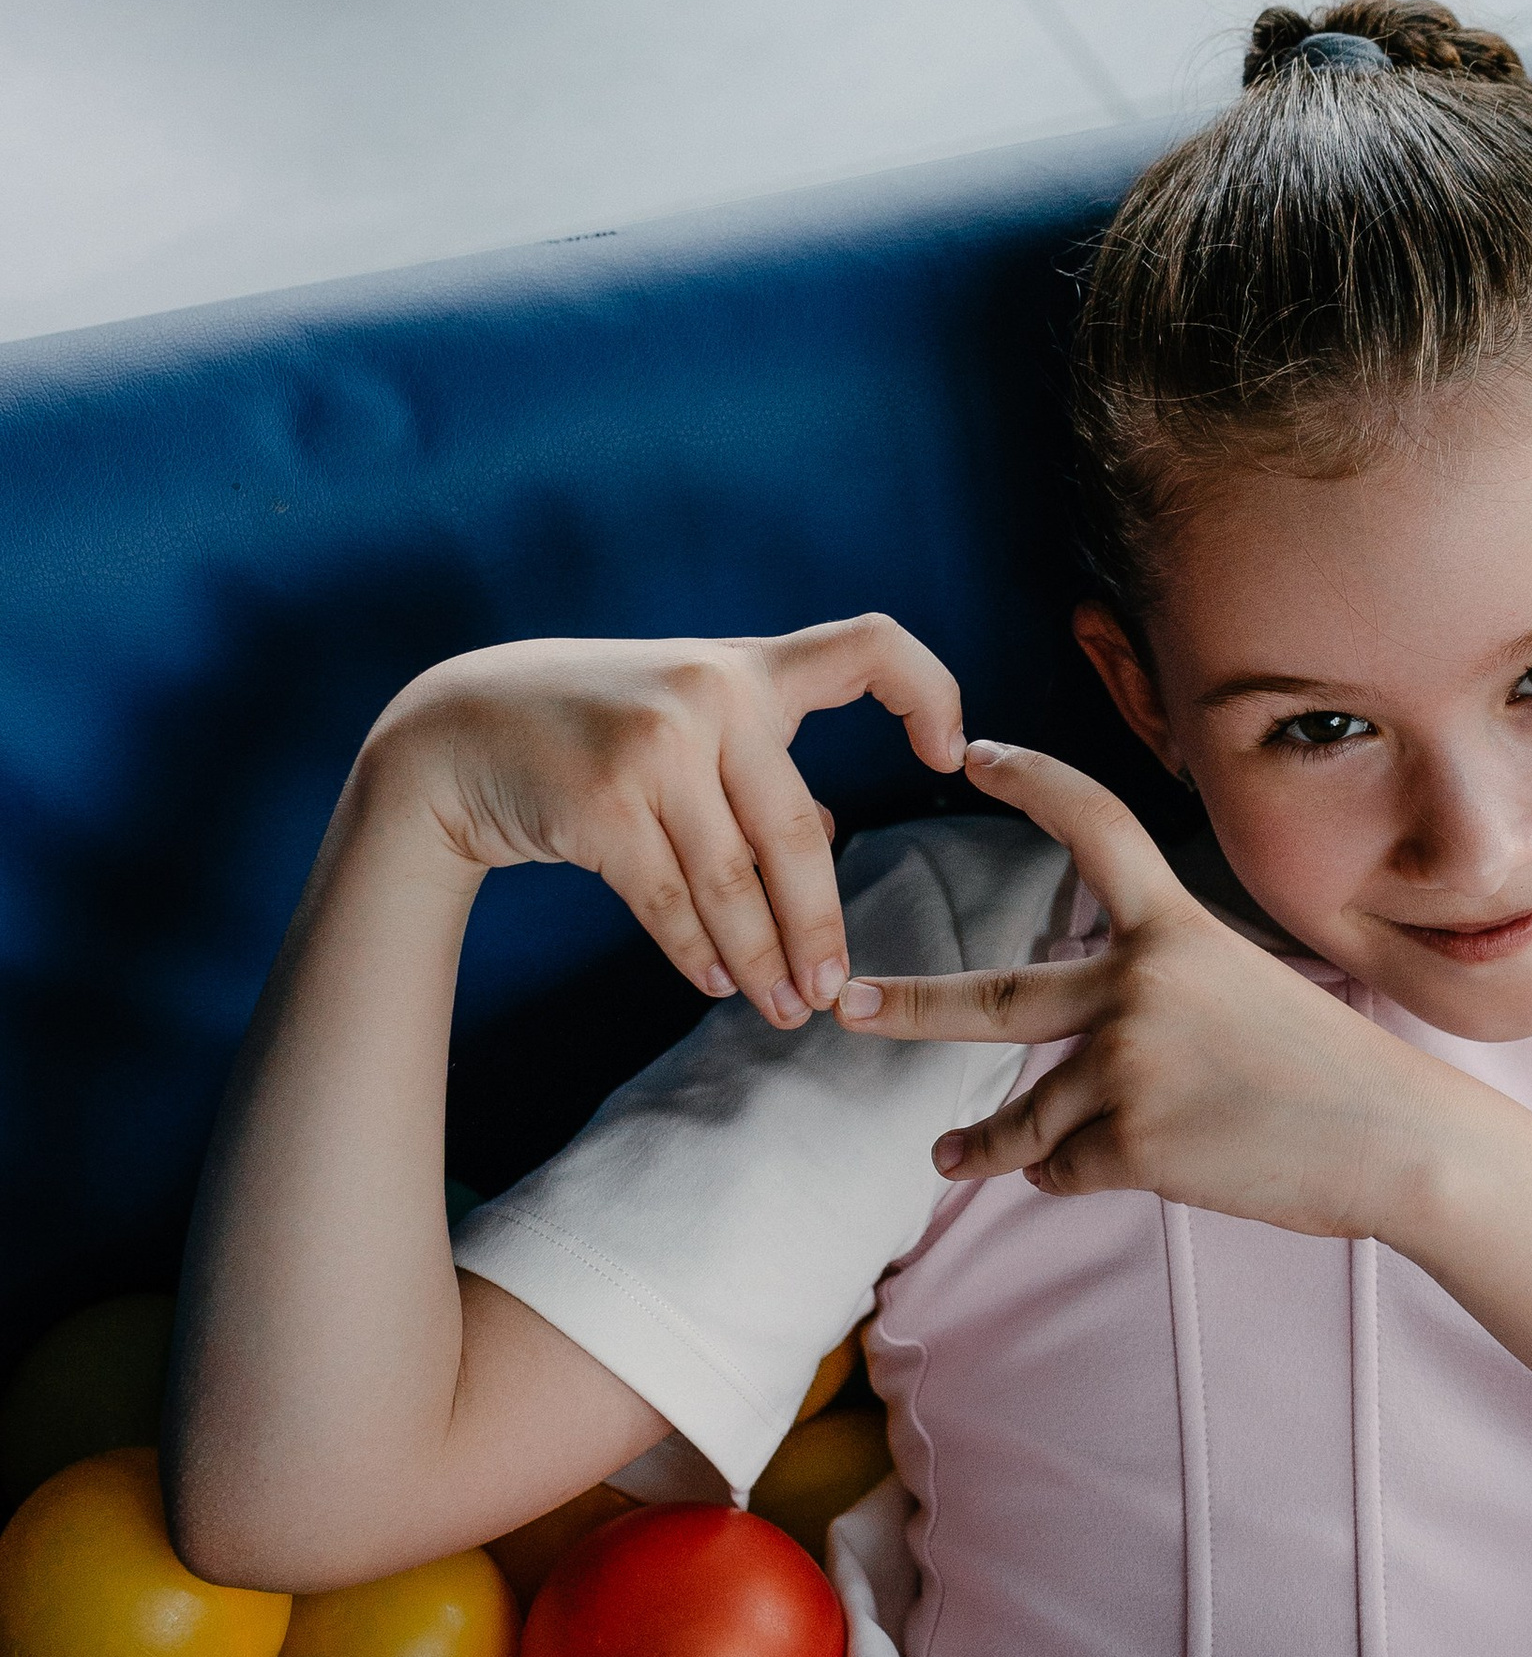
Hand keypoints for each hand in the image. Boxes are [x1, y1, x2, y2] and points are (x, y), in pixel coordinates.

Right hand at [362, 616, 964, 1027]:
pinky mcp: (604, 804)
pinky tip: (720, 982)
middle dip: (819, 924)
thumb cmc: (588, 728)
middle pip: (798, 831)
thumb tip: (830, 830)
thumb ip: (756, 766)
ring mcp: (654, 746)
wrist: (455, 730)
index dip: (931, 692)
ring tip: (785, 1009)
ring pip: (735, 881)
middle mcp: (709, 693)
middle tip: (831, 990)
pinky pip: (673, 902)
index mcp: (745, 666)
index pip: (869, 646)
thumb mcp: (680, 720)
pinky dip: (702, 953)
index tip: (951, 756)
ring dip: (763, 960)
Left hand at [839, 740, 1460, 1238]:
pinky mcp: (1132, 1142)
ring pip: (1022, 1118)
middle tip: (847, 1009)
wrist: (1397, 1141)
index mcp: (1177, 928)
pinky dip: (1072, 1178)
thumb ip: (1163, 994)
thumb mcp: (1249, 994)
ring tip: (951, 1157)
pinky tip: (1118, 1173)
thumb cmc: (1336, 1075)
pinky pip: (1062, 1169)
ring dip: (987, 1145)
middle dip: (909, 1007)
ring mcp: (1130, 1065)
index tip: (977, 752)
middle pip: (993, 1001)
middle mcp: (1140, 984)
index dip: (1032, 782)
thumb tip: (1087, 1046)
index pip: (1093, 827)